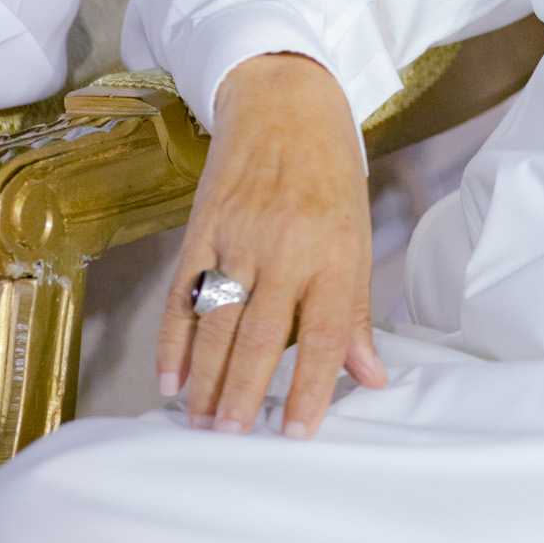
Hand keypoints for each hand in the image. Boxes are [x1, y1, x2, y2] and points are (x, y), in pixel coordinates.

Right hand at [156, 52, 385, 438]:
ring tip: (202, 422)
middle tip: (234, 441)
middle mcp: (288, 247)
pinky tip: (170, 377)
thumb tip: (373, 376)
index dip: (312, 389)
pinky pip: (183, 292)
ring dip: (207, 378)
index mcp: (335, 253)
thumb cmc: (332, 173)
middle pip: (263, 336)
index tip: (297, 434)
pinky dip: (173, 339)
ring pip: (220, 321)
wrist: (287, 101)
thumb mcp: (358, 236)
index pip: (325, 335)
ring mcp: (241, 235)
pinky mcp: (203, 225)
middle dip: (247, 394)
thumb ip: (357, 312)